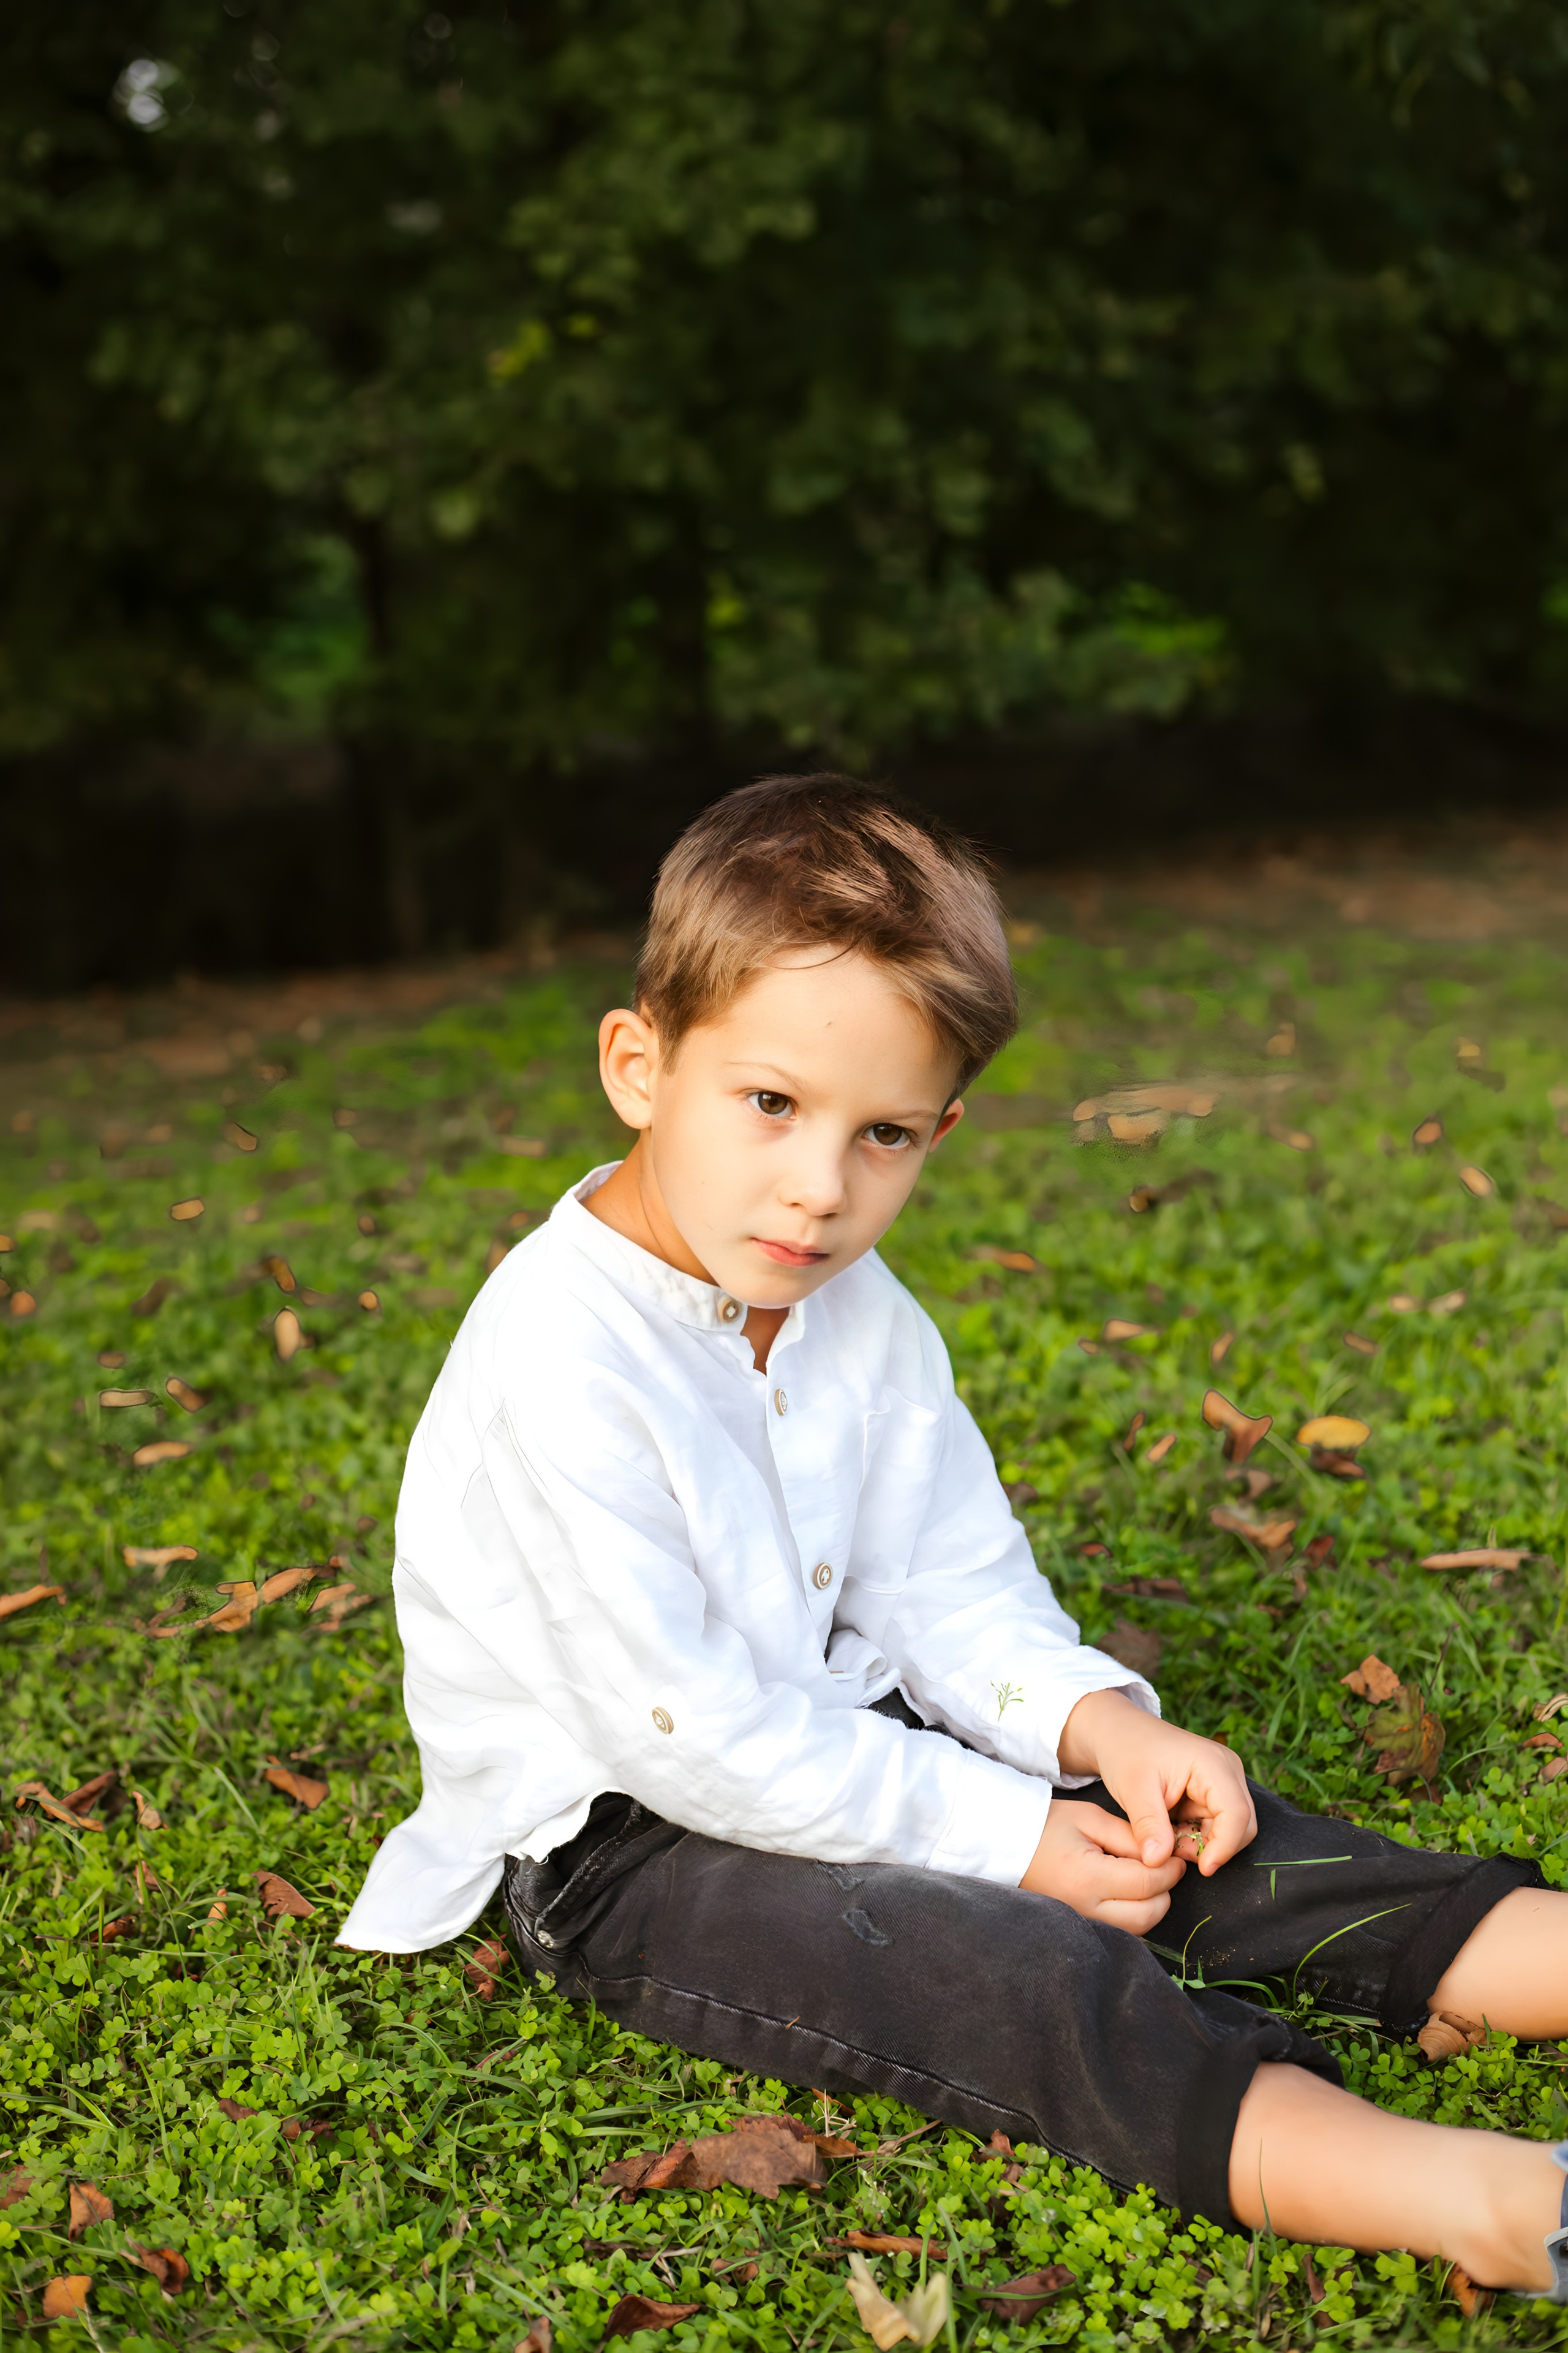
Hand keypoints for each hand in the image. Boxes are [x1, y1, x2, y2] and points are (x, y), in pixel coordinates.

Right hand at [1019, 1797, 1187, 1930]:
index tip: (1175, 1856)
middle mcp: (1087, 1909)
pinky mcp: (1082, 1929)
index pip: (1147, 1883)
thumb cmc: (1047, 1826)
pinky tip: (1130, 1895)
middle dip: (1165, 1891)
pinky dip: (1134, 1917)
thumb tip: (1163, 1854)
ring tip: (1147, 1879)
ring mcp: (1083, 1924)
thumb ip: (1129, 1836)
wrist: (1007, 1845)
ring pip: (1138, 1930)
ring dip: (1152, 1907)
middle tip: (1164, 1867)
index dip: (1169, 1870)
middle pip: (1148, 1914)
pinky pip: (1122, 1933)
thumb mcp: (1090, 1818)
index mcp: (1088, 1877)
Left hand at [1056, 1687, 1256, 1876]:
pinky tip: (1168, 1829)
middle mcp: (1227, 1771)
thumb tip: (1158, 1863)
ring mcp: (1223, 1781)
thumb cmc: (1126, 1751)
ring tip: (1164, 1836)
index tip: (1202, 1869)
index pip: (1236, 1814)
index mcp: (1213, 1763)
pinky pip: (1215, 1826)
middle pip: (1242, 1825)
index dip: (1224, 1847)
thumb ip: (1148, 1826)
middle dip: (1212, 1846)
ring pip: (1229, 1830)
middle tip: (1172, 1850)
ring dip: (1200, 1843)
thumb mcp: (1132, 1789)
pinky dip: (1194, 1836)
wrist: (1118, 1733)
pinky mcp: (1214, 1792)